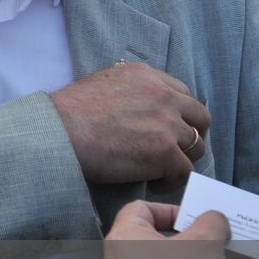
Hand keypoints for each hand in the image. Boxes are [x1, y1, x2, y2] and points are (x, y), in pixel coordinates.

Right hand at [50, 62, 210, 192]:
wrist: (59, 131)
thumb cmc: (70, 112)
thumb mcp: (104, 82)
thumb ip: (132, 90)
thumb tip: (139, 108)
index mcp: (147, 76)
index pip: (183, 93)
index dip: (180, 114)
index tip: (171, 129)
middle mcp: (163, 95)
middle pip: (200, 117)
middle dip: (191, 134)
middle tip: (176, 150)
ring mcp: (166, 123)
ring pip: (196, 145)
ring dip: (183, 159)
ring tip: (163, 170)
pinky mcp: (163, 152)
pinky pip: (184, 171)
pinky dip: (173, 180)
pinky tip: (155, 183)